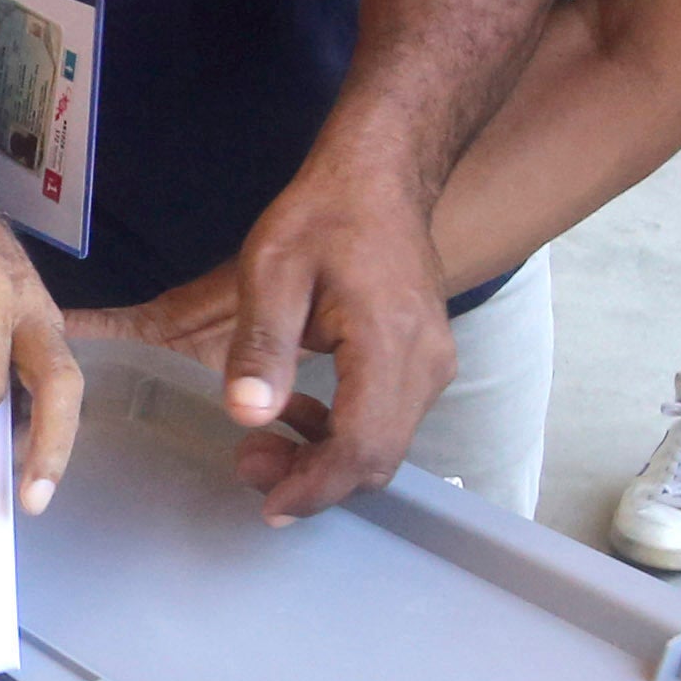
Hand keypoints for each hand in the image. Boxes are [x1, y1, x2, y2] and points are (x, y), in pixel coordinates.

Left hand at [0, 178, 86, 511]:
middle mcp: (29, 301)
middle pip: (60, 382)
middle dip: (48, 446)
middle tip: (27, 503)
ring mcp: (41, 315)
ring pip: (66, 386)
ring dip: (52, 442)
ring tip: (28, 493)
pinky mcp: (40, 330)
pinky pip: (51, 383)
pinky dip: (39, 422)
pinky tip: (10, 454)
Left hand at [204, 161, 456, 523]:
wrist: (381, 176)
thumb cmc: (325, 215)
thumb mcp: (272, 269)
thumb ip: (261, 345)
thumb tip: (247, 416)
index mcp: (390, 342)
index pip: (362, 447)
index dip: (314, 487)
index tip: (268, 504)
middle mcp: (426, 364)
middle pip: (377, 459)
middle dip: (314, 481)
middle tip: (248, 465)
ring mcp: (432, 366)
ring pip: (384, 446)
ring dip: (324, 461)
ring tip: (262, 445)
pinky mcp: (423, 363)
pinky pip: (386, 422)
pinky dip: (341, 435)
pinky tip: (295, 414)